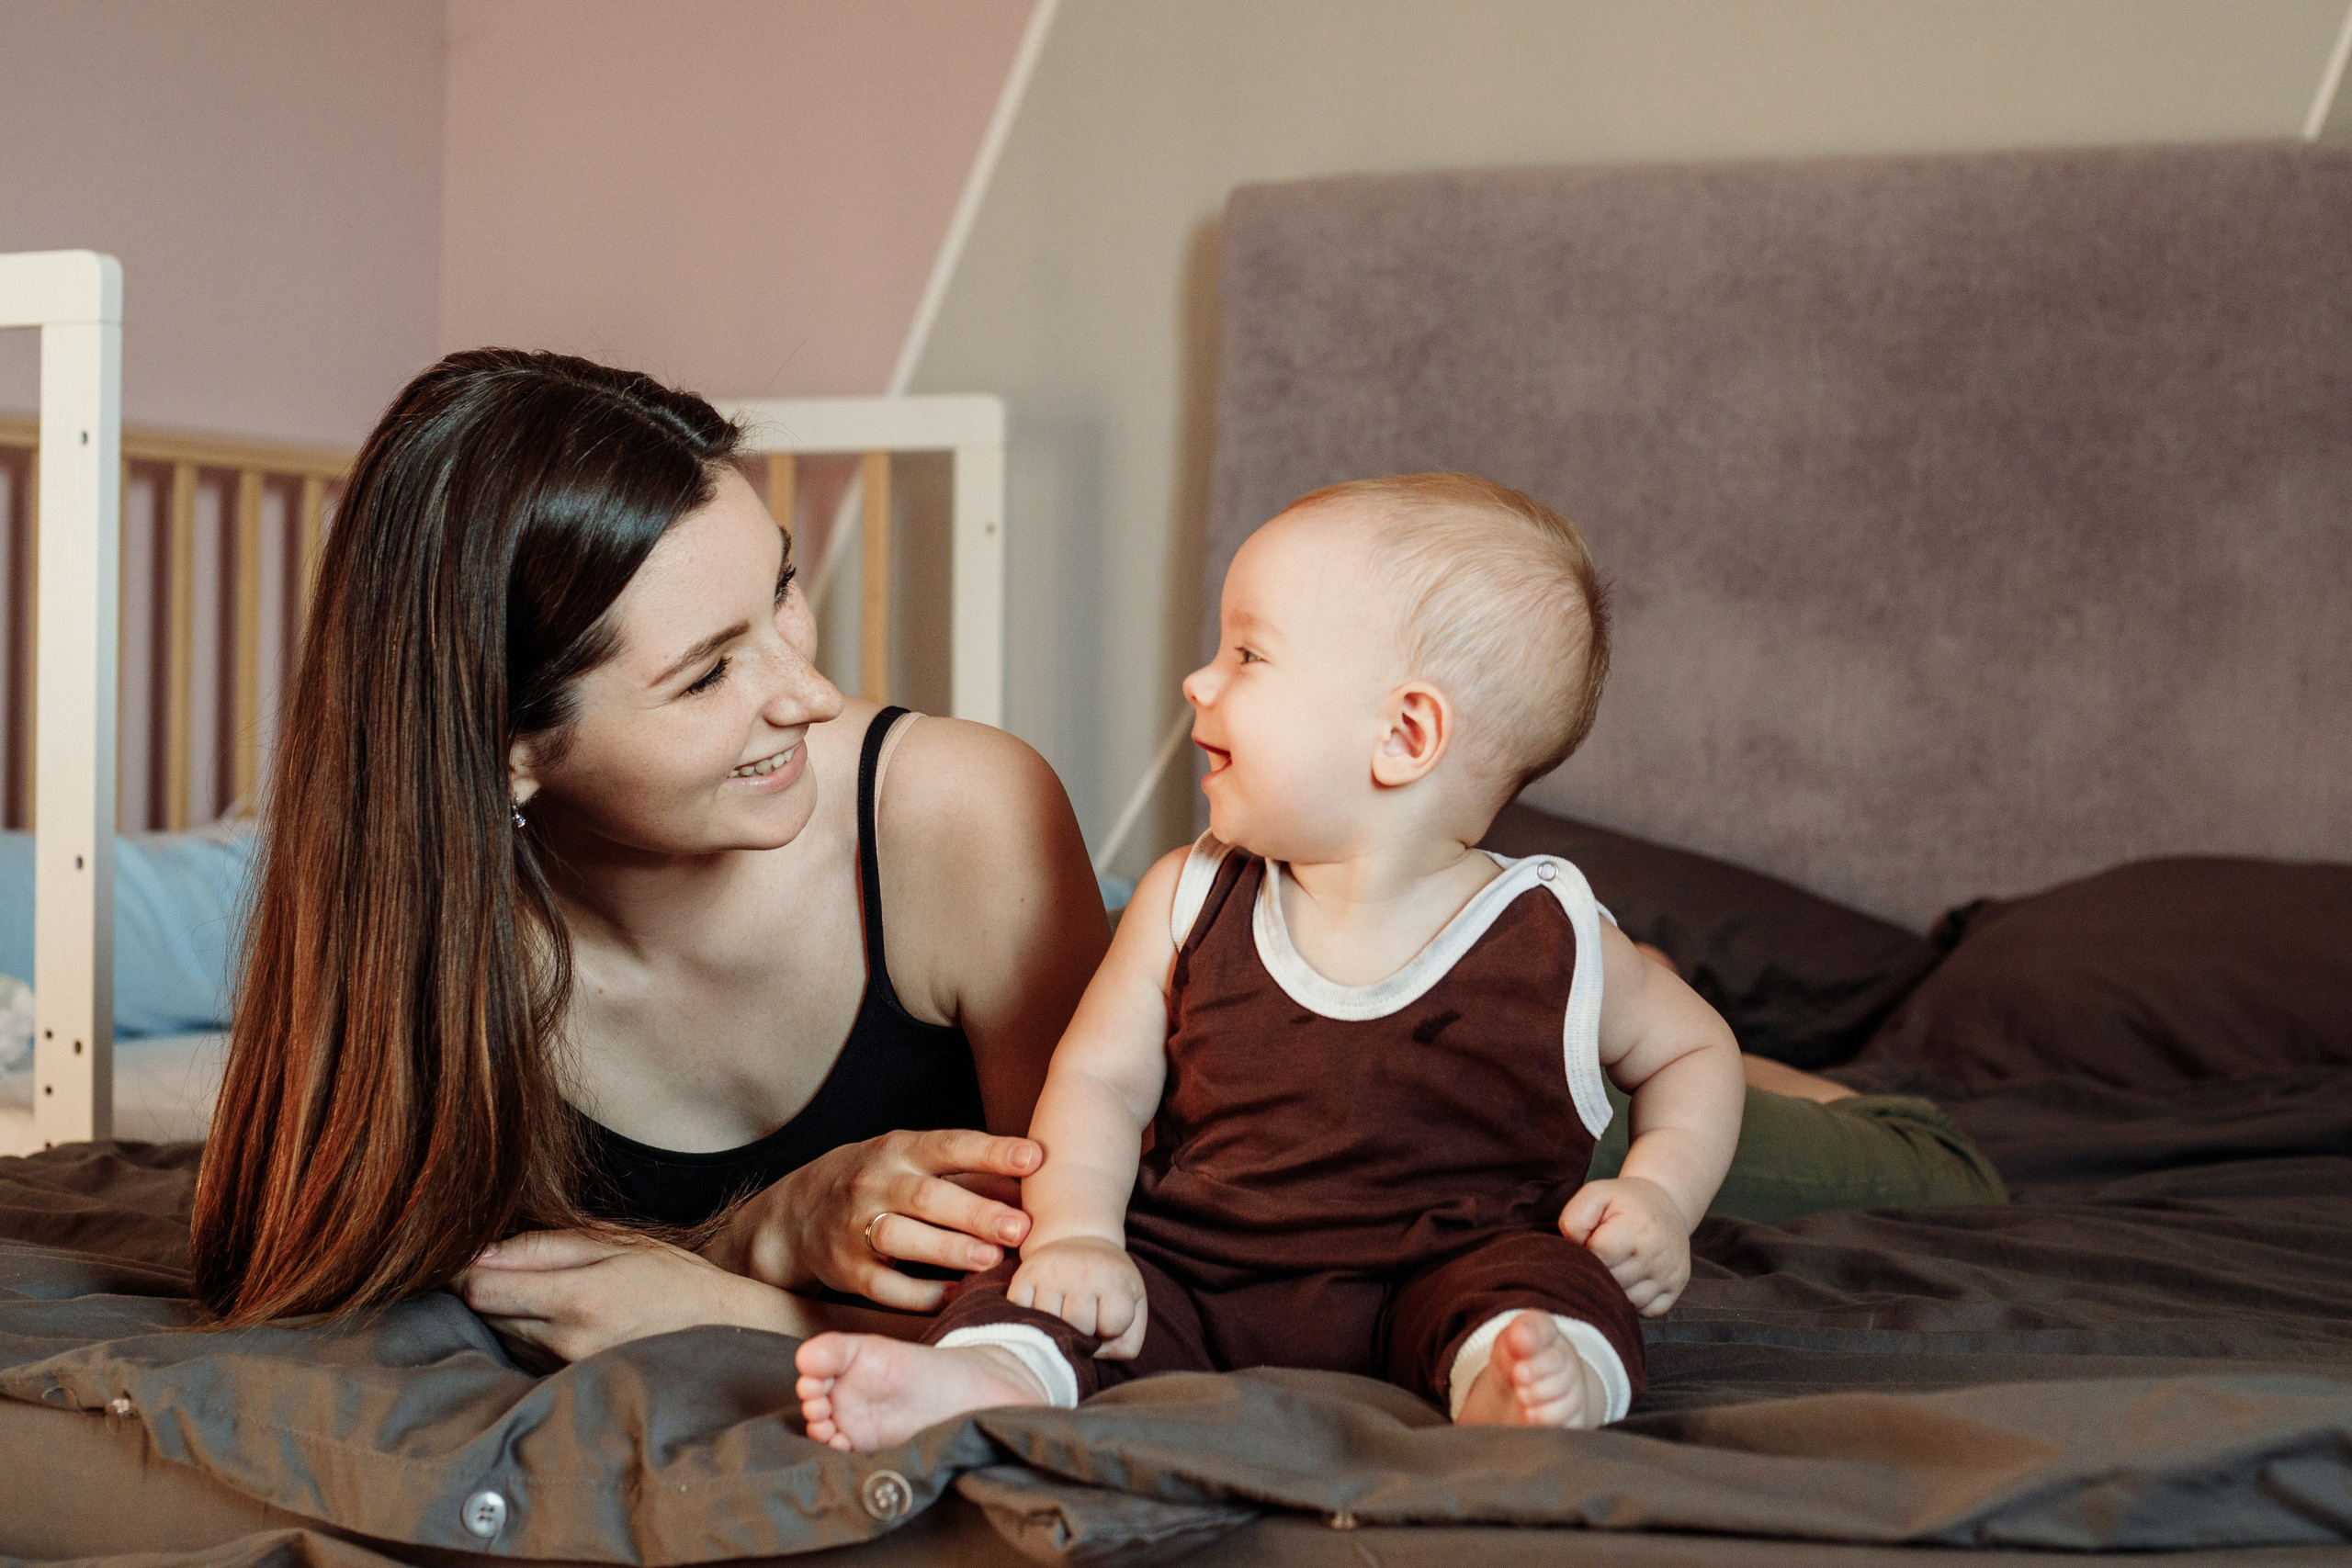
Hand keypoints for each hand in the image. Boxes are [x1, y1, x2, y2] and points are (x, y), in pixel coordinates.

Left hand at [457, 1229, 776, 1366]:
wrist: (718, 1329)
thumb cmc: (670, 1278)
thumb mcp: (615, 1243)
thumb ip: (544, 1246)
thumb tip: (481, 1252)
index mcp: (577, 1298)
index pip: (481, 1290)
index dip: (461, 1268)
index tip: (463, 1252)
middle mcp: (565, 1342)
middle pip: (484, 1314)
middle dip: (483, 1286)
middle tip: (502, 1262)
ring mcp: (566, 1368)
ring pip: (500, 1336)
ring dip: (505, 1311)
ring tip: (540, 1289)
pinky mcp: (568, 1383)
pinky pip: (524, 1355)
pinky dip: (525, 1333)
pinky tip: (554, 1317)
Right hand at [702, 1128, 1041, 1312]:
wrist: (796, 1215)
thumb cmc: (879, 1181)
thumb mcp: (914, 1162)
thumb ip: (971, 1173)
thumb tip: (1034, 1183)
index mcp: (900, 1149)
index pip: (950, 1146)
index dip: (992, 1152)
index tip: (1034, 1159)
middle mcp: (875, 1183)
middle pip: (927, 1196)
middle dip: (976, 1212)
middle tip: (1021, 1227)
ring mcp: (855, 1228)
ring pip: (902, 1239)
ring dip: (949, 1251)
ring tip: (992, 1261)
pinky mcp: (847, 1271)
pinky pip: (884, 1287)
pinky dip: (920, 1294)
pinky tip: (955, 1295)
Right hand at [1008, 1236, 1147, 1358]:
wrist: (1079, 1237)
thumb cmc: (1108, 1281)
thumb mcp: (1133, 1304)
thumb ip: (1126, 1342)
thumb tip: (1093, 1354)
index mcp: (1114, 1278)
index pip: (1113, 1324)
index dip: (1111, 1329)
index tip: (1107, 1315)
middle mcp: (1082, 1272)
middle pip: (1079, 1326)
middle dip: (1083, 1330)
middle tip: (1084, 1315)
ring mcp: (1050, 1273)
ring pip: (1049, 1324)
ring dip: (1056, 1327)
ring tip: (1064, 1311)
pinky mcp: (1023, 1275)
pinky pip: (1021, 1313)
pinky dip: (1031, 1318)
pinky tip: (1043, 1306)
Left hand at [1559, 1177, 1691, 1316]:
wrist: (1666, 1203)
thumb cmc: (1624, 1202)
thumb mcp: (1595, 1194)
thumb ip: (1575, 1219)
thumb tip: (1573, 1250)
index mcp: (1638, 1228)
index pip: (1600, 1256)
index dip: (1587, 1252)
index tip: (1590, 1242)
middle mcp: (1657, 1255)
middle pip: (1612, 1282)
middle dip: (1598, 1272)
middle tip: (1600, 1256)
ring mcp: (1669, 1275)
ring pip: (1628, 1302)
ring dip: (1615, 1289)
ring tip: (1615, 1266)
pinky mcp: (1676, 1289)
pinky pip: (1646, 1311)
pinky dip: (1634, 1301)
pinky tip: (1630, 1280)